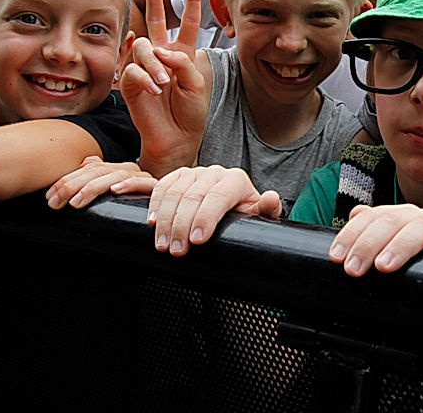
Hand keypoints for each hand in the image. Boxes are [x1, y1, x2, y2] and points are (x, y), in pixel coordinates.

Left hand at [45, 154, 156, 208]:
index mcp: (116, 170)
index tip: (50, 197)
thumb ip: (99, 177)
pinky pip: (143, 183)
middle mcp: (128, 170)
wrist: (174, 207)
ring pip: (114, 176)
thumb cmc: (139, 207)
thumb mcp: (114, 192)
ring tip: (76, 202)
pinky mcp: (157, 188)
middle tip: (56, 202)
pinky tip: (115, 190)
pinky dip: (128, 185)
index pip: (87, 169)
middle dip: (72, 186)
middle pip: (97, 171)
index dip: (66, 181)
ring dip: (92, 188)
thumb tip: (85, 162)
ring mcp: (142, 178)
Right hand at [121, 0, 207, 176]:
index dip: (192, 2)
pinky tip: (153, 88)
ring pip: (144, 47)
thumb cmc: (189, 113)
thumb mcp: (197, 84)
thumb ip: (182, 62)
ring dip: (155, 65)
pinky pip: (133, 69)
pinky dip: (144, 78)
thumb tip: (160, 50)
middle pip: (157, 20)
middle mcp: (162, 56)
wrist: (176, 138)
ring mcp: (145, 67)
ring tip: (164, 85)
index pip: (187, 23)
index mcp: (182, 54)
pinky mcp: (130, 82)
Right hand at [147, 165, 281, 255]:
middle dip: (182, 226)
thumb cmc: (244, 215)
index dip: (206, 218)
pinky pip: (162, 186)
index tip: (197, 240)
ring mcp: (194, 173)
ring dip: (164, 220)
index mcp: (235, 180)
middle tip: (176, 250)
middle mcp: (214, 173)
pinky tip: (151, 223)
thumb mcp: (257, 215)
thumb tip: (271, 198)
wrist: (233, 208)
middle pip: (193, 196)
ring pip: (174, 192)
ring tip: (163, 245)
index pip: (218, 197)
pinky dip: (154, 204)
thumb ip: (266, 209)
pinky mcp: (178, 176)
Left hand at [328, 204, 422, 276]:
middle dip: (368, 244)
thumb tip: (354, 213)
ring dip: (401, 244)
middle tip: (354, 268)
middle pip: (391, 220)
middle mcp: (418, 217)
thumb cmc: (419, 267)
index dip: (351, 235)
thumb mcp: (390, 255)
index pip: (370, 217)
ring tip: (385, 265)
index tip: (337, 257)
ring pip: (422, 224)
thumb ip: (372, 237)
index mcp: (396, 218)